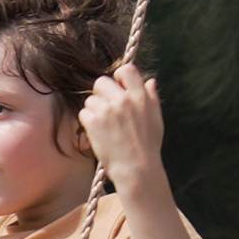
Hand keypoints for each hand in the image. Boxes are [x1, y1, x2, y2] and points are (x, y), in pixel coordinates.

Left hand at [79, 61, 166, 191]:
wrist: (136, 169)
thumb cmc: (148, 146)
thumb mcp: (155, 119)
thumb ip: (152, 98)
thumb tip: (150, 81)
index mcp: (140, 97)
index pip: (126, 70)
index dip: (119, 76)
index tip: (118, 86)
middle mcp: (123, 100)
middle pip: (101, 82)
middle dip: (100, 93)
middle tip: (106, 109)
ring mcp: (107, 111)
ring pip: (90, 100)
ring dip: (93, 110)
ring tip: (104, 126)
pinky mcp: (93, 122)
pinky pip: (83, 113)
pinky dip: (87, 123)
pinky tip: (96, 133)